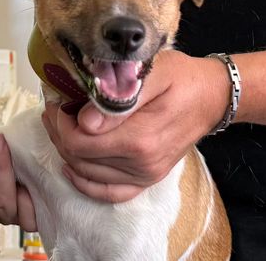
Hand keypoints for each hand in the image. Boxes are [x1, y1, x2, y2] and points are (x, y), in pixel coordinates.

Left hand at [41, 50, 228, 202]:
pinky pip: (109, 193)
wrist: (211, 96)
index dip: (59, 123)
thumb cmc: (182, 78)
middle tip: (53, 108)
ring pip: (87, 174)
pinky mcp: (147, 179)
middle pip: (79, 158)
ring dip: (66, 151)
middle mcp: (142, 164)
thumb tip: (84, 122)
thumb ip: (119, 98)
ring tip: (61, 124)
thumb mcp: (152, 73)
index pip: (80, 142)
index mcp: (141, 138)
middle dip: (59, 133)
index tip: (56, 100)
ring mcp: (145, 175)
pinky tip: (71, 166)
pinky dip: (85, 183)